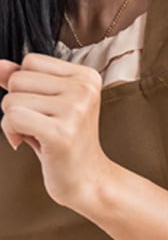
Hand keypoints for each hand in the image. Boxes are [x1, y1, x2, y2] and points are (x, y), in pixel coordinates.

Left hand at [0, 53, 108, 210]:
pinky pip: (12, 118)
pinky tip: (24, 141)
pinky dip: (10, 132)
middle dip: (15, 102)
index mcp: (86, 76)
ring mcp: (75, 109)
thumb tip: (0, 65)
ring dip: (12, 121)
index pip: (31, 61)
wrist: (86, 178)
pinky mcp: (61, 131)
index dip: (25, 85)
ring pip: (11, 100)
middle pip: (18, 79)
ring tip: (33, 133)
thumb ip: (25, 82)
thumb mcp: (48, 104)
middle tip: (36, 122)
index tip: (41, 107)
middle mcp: (84, 88)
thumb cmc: (66, 141)